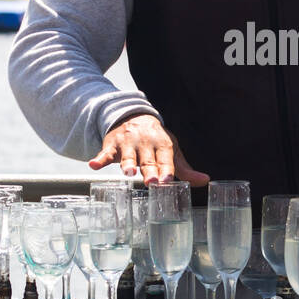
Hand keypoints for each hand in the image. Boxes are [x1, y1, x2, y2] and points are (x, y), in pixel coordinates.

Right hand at [87, 114, 209, 186]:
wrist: (132, 116)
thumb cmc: (155, 139)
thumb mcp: (171, 150)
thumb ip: (184, 169)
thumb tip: (205, 181)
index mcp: (162, 145)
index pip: (165, 160)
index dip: (166, 170)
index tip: (167, 180)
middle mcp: (145, 143)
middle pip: (147, 160)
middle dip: (149, 171)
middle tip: (152, 181)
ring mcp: (127, 143)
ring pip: (127, 155)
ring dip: (127, 163)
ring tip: (128, 171)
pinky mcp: (111, 145)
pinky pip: (104, 153)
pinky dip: (99, 159)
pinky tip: (94, 164)